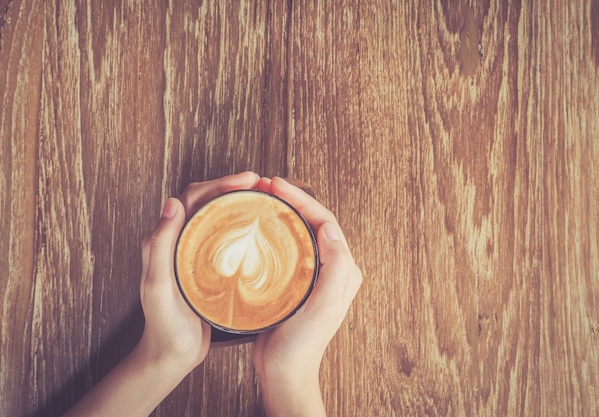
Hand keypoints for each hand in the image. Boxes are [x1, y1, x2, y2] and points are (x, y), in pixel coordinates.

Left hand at [64, 172, 261, 416]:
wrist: (171, 356)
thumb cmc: (164, 325)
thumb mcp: (158, 285)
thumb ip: (160, 245)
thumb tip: (171, 203)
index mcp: (164, 239)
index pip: (193, 198)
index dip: (220, 183)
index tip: (247, 180)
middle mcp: (178, 241)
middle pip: (207, 201)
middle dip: (232, 186)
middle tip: (261, 184)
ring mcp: (194, 253)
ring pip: (216, 216)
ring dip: (237, 202)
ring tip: (263, 198)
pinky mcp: (207, 267)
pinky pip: (224, 237)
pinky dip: (240, 226)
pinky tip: (258, 229)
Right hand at [253, 177, 362, 416]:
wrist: (284, 372)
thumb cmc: (302, 345)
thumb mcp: (323, 306)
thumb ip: (336, 267)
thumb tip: (330, 228)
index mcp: (343, 269)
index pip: (325, 221)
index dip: (302, 199)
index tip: (276, 186)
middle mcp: (331, 268)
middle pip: (312, 221)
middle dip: (291, 199)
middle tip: (264, 185)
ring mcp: (312, 274)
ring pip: (298, 231)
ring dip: (281, 211)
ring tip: (259, 197)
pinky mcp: (293, 281)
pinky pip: (285, 247)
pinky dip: (272, 231)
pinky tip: (255, 226)